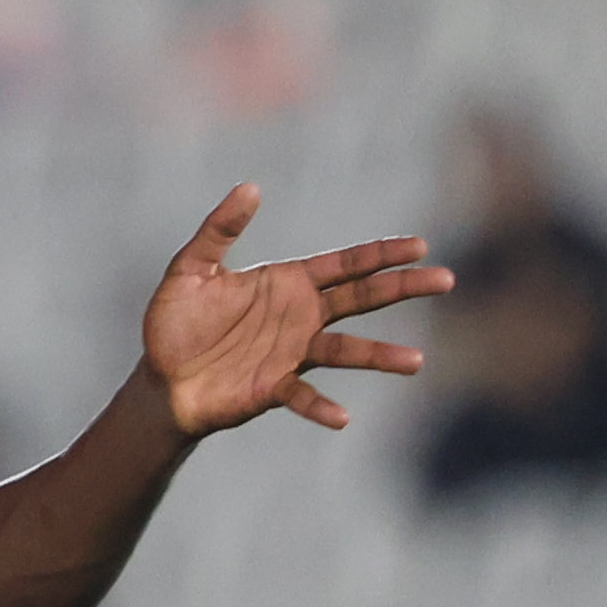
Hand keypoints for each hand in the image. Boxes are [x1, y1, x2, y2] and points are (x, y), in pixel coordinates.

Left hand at [136, 185, 453, 439]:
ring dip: (380, 356)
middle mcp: (300, 317)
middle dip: (403, 287)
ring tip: (415, 361)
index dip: (381, 254)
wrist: (160, 379)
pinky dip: (322, 407)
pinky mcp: (273, 389)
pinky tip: (343, 417)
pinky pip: (303, 397)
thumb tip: (250, 188)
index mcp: (288, 283)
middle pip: (362, 298)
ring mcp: (292, 355)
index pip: (345, 264)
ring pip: (347, 351)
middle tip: (446, 280)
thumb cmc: (175, 323)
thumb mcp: (191, 268)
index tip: (420, 245)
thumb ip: (219, 230)